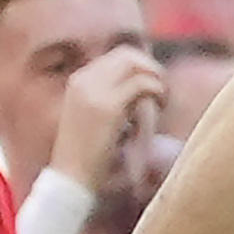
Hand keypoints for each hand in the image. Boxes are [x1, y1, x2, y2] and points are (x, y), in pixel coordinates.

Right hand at [50, 47, 166, 192]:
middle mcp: (84, 80)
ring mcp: (94, 91)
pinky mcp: (107, 107)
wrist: (70, 179)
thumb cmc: (88, 156)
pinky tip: (160, 107)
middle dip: (152, 69)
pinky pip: (142, 84)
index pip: (118, 56)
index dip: (143, 67)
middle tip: (162, 94)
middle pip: (129, 55)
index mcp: (79, 81)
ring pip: (136, 64)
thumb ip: (113, 99)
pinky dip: (158, 91)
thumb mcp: (95, 118)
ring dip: (158, 79)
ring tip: (163, 102)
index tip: (154, 88)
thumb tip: (143, 87)